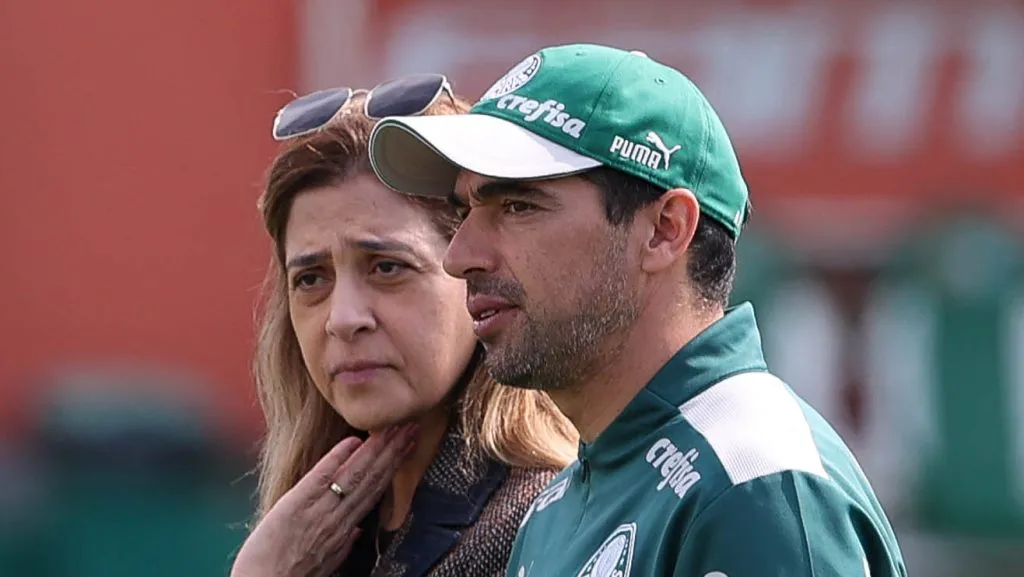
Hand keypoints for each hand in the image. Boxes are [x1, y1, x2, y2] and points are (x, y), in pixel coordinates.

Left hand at [231, 423, 418, 576]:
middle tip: (410, 426)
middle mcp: (338, 519)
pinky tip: (352, 441)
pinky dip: (337, 458)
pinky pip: (321, 477)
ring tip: (392, 427)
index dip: (394, 466)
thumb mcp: (325, 564)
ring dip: (375, 449)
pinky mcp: (295, 505)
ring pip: (355, 476)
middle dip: (393, 451)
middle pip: (372, 479)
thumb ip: (343, 546)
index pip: (376, 491)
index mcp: (345, 530)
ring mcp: (319, 511)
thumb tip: (357, 531)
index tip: (408, 445)